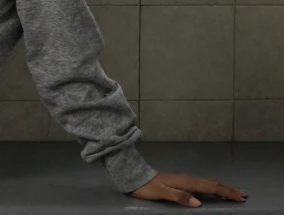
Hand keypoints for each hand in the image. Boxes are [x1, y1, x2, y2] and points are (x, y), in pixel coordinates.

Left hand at [130, 172, 246, 207]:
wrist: (135, 177)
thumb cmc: (147, 187)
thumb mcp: (161, 193)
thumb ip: (179, 197)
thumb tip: (199, 203)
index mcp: (187, 182)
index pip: (211, 187)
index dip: (226, 192)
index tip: (240, 197)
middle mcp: (188, 179)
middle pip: (213, 184)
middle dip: (229, 189)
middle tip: (244, 195)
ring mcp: (185, 180)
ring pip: (208, 183)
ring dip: (223, 188)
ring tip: (235, 192)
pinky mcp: (181, 182)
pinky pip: (202, 185)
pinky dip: (213, 188)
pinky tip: (214, 192)